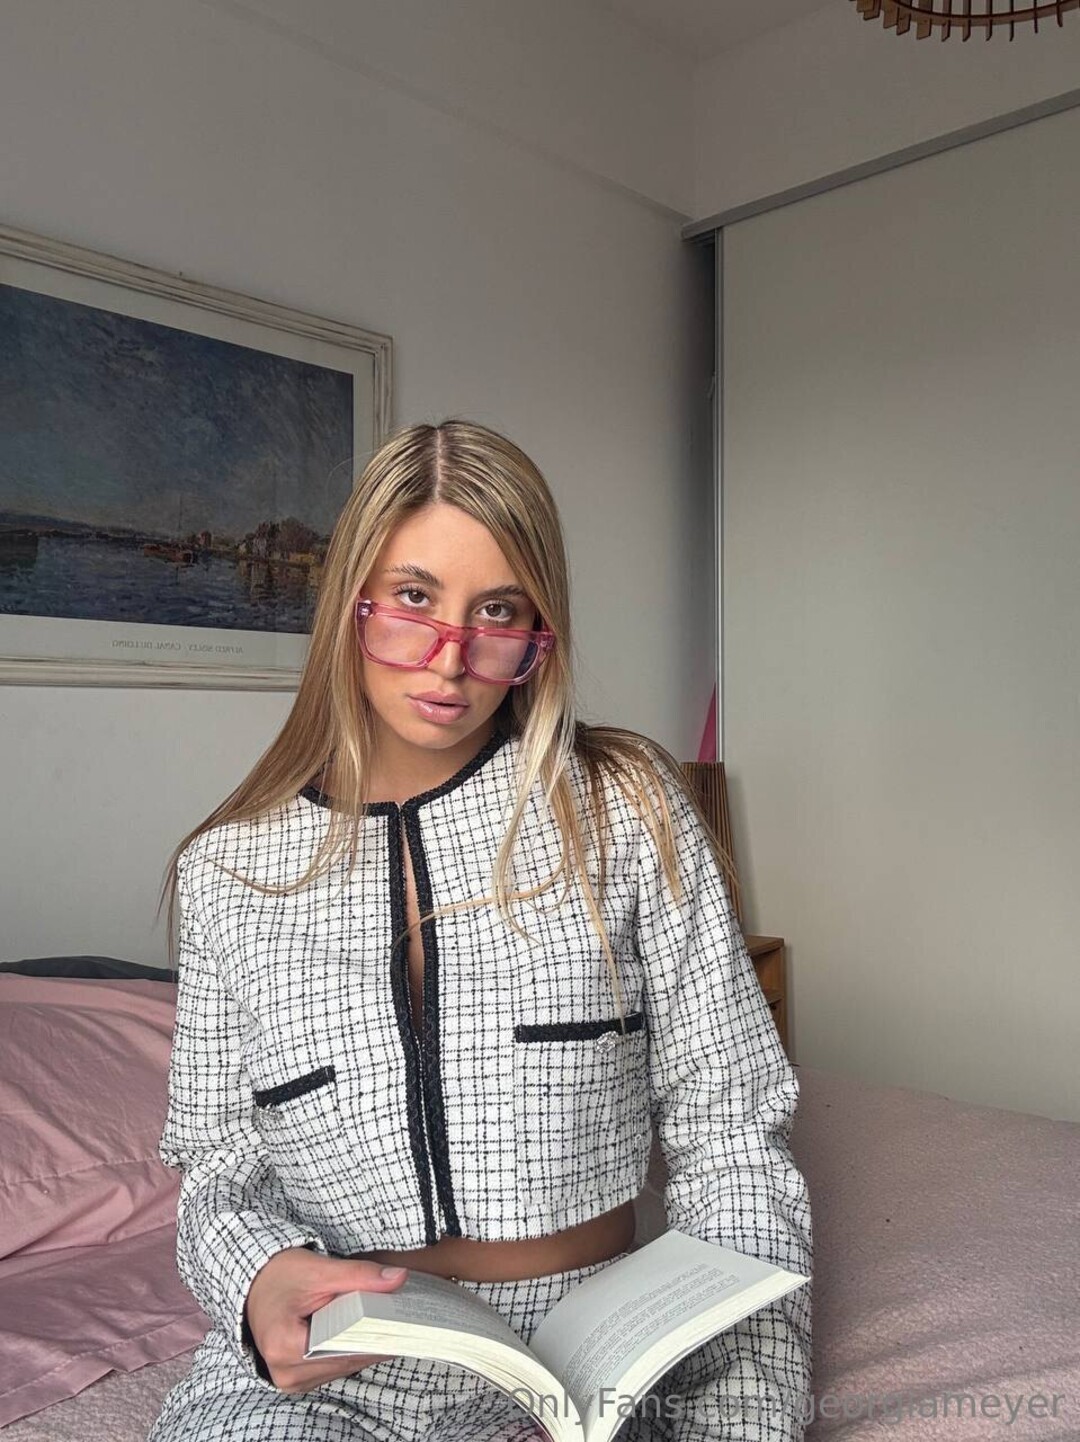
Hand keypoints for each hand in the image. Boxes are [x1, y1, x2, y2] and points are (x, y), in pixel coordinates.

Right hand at [244, 1246, 408, 1393]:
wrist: (254, 1284)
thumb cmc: (279, 1275)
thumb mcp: (319, 1270)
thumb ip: (359, 1275)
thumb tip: (398, 1278)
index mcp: (284, 1347)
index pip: (342, 1347)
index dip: (373, 1334)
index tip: (402, 1322)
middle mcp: (286, 1373)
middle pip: (344, 1360)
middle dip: (374, 1340)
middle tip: (404, 1320)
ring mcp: (291, 1381)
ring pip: (343, 1366)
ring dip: (365, 1347)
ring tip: (391, 1324)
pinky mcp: (299, 1378)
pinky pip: (334, 1367)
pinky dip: (351, 1350)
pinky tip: (370, 1332)